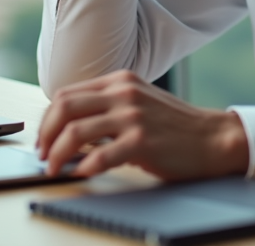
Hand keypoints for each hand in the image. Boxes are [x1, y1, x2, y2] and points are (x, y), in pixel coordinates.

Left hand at [36, 70, 249, 179]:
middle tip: (42, 155)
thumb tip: (68, 130)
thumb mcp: (139, 102)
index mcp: (120, 81)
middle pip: (64, 108)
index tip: (43, 139)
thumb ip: (108, 106)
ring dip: (56, 155)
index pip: (66, 94)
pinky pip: (100, 155)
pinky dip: (83, 167)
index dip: (47, 119)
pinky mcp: (142, 141)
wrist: (212, 138)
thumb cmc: (174, 126)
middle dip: (45, 135)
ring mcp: (133, 116)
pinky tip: (81, 174)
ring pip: (76, 132)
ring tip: (54, 169)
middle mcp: (124, 93)